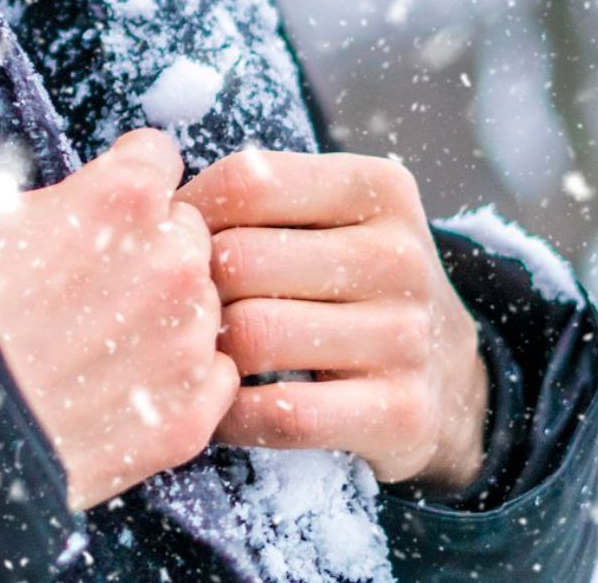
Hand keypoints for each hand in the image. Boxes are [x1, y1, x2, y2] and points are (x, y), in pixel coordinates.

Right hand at [0, 41, 239, 512]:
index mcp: (122, 198)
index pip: (157, 158)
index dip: (121, 179)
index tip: (88, 207)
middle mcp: (172, 263)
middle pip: (185, 231)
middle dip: (146, 245)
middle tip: (85, 277)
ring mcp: (184, 343)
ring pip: (203, 304)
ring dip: (165, 312)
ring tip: (98, 337)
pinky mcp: (186, 418)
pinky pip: (212, 379)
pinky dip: (177, 381)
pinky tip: (121, 385)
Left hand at [174, 148, 488, 489]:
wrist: (447, 374)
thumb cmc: (351, 281)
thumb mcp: (331, 215)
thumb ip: (257, 197)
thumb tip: (150, 199)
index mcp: (378, 188)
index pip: (248, 180)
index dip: (188, 211)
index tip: (169, 241)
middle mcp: (400, 256)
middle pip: (241, 260)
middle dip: (191, 288)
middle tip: (173, 308)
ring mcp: (406, 336)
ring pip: (254, 335)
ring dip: (206, 353)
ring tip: (194, 354)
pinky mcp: (401, 413)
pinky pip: (280, 413)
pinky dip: (230, 415)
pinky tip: (220, 405)